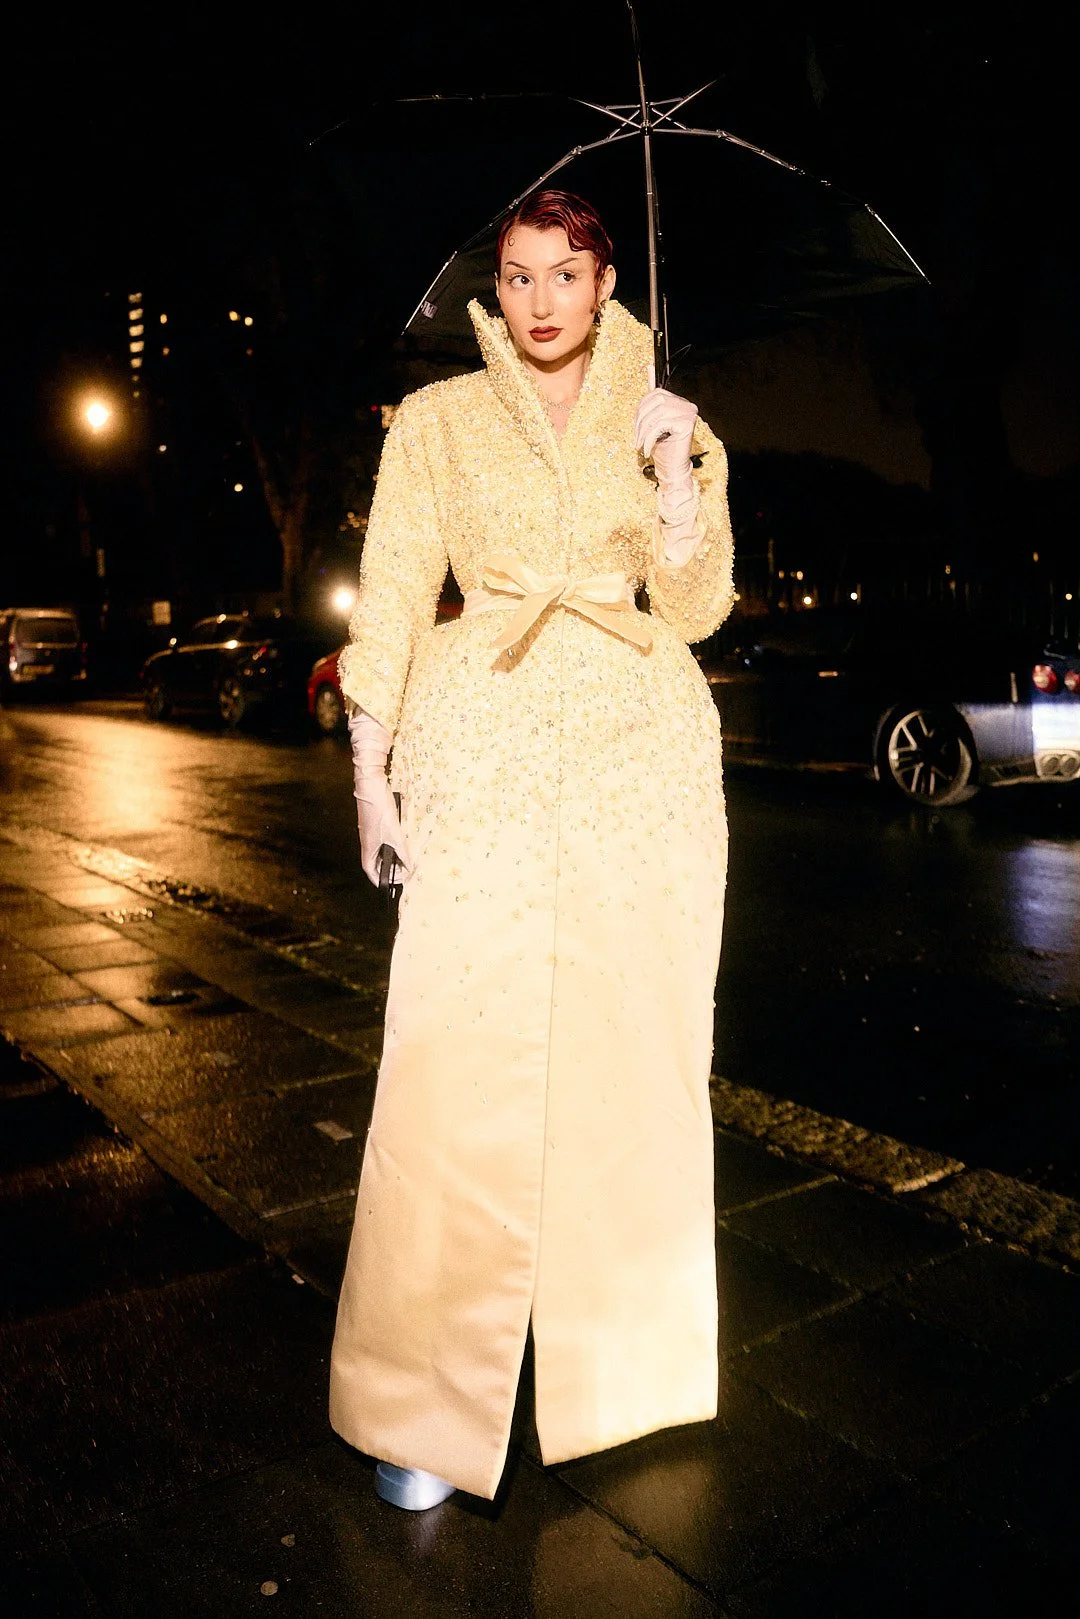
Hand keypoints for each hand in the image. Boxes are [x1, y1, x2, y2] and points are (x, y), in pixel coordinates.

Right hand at [349, 710, 409, 887]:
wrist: (370, 784)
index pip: (371, 870)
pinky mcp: (377, 822)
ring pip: (383, 849)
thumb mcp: (394, 833)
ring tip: (408, 859)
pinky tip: (405, 840)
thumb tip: (410, 867)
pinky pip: (386, 838)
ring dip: (394, 855)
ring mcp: (372, 831)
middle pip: (378, 861)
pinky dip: (395, 843)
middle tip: (406, 872)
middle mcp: (368, 841)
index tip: (389, 886)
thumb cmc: (379, 810)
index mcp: (368, 848)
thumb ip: (403, 851)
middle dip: (390, 869)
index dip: (379, 880)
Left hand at [633, 387, 698, 485]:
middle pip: (657, 402)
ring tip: (640, 445)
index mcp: (679, 402)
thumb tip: (647, 386)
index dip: (641, 408)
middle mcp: (687, 405)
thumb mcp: (653, 424)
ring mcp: (689, 413)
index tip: (635, 426)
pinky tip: (647, 449)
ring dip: (643, 431)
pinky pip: (660, 425)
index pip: (656, 394)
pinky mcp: (687, 423)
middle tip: (636, 438)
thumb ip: (651, 408)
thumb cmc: (662, 448)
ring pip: (658, 413)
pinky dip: (649, 438)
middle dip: (641, 419)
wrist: (672, 469)